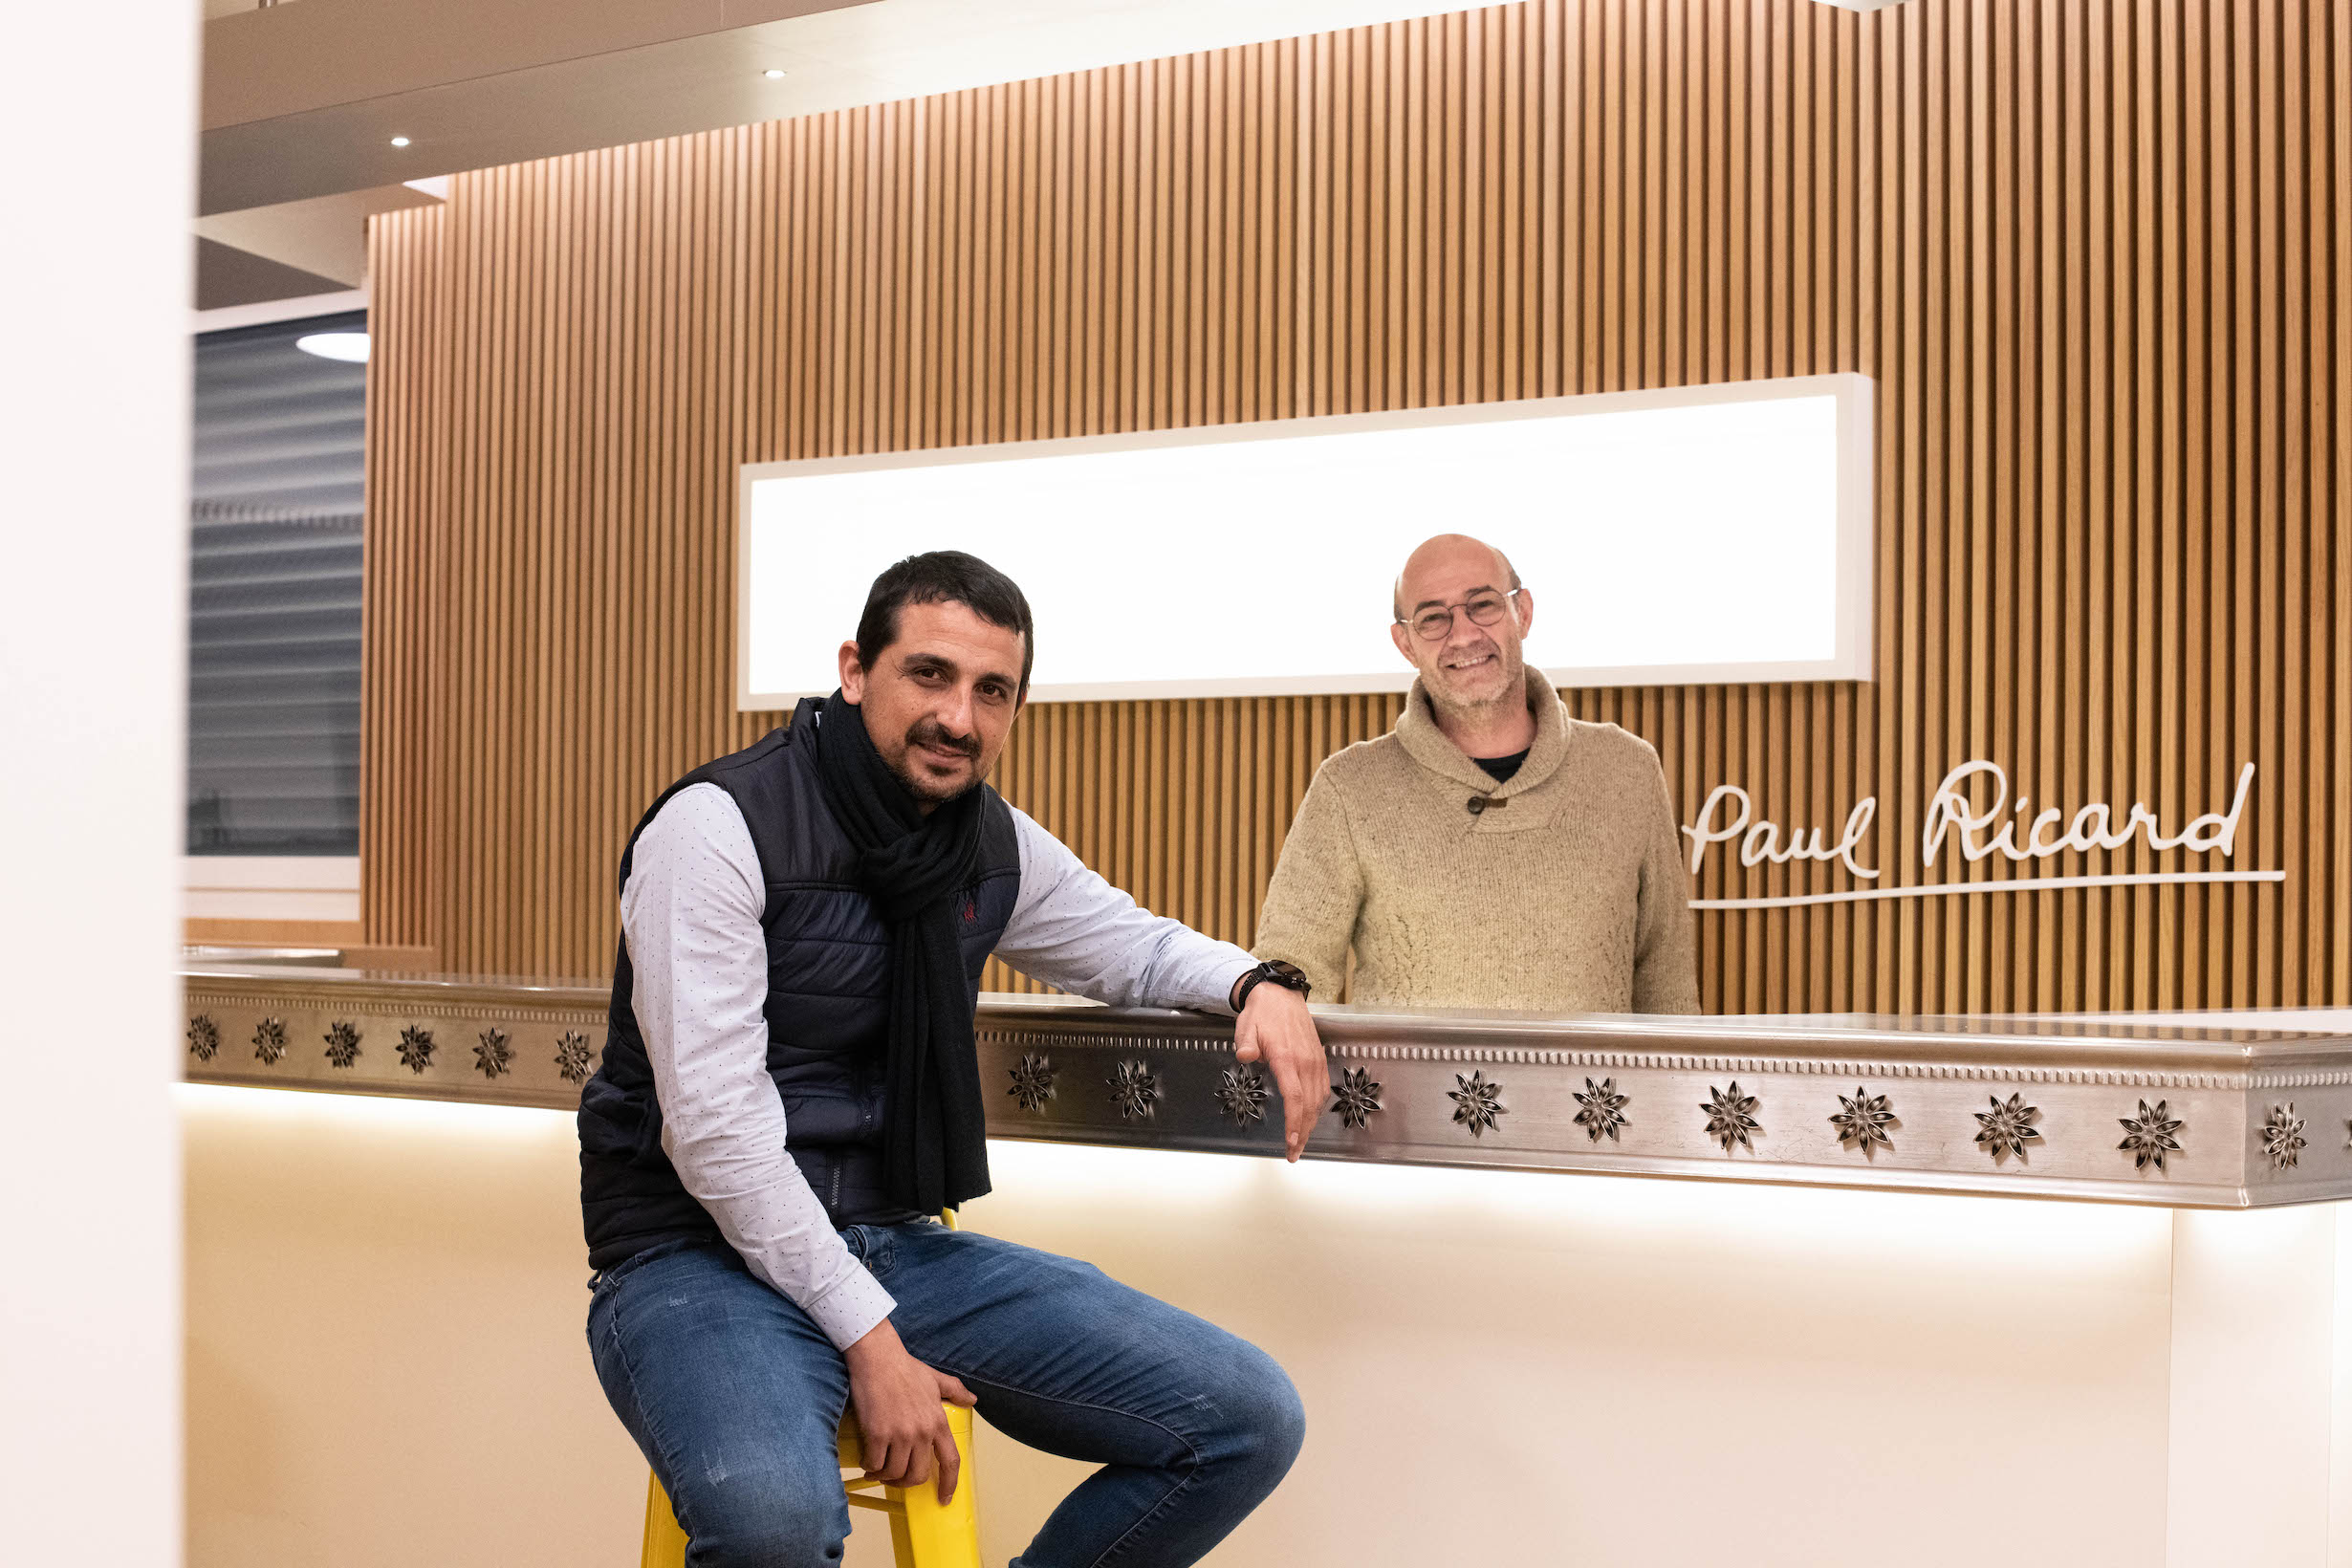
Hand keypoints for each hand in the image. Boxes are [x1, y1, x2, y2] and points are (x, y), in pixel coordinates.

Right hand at [843, 1319, 977, 1503]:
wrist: (877, 1357)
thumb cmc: (905, 1367)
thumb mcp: (935, 1378)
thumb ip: (955, 1391)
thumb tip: (972, 1400)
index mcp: (938, 1422)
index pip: (950, 1461)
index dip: (949, 1484)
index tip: (944, 1498)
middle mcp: (921, 1432)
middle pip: (917, 1475)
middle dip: (906, 1483)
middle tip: (897, 1479)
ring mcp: (899, 1434)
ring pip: (894, 1473)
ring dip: (885, 1476)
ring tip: (878, 1469)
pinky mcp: (877, 1434)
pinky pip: (874, 1464)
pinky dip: (870, 1467)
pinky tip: (868, 1461)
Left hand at [1232, 982, 1325, 1159]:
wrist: (1280, 995)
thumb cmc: (1262, 1013)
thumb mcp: (1246, 1026)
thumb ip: (1246, 1044)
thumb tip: (1245, 1057)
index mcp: (1287, 1058)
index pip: (1295, 1097)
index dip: (1294, 1122)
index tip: (1290, 1141)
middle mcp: (1305, 1062)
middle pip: (1309, 1105)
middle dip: (1302, 1133)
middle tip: (1293, 1153)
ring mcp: (1314, 1061)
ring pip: (1318, 1100)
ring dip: (1310, 1124)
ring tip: (1300, 1142)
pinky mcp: (1318, 1059)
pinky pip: (1322, 1089)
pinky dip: (1317, 1108)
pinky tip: (1310, 1118)